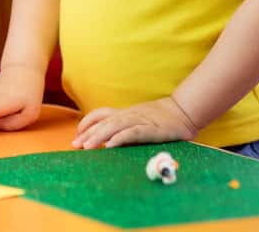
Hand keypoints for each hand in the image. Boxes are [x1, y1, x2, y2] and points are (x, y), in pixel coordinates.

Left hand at [72, 97, 198, 148]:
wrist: (183, 111)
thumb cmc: (160, 118)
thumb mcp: (138, 120)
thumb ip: (125, 128)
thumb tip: (108, 141)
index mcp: (124, 113)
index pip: (100, 114)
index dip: (86, 122)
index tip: (77, 134)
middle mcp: (128, 115)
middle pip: (103, 122)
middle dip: (88, 134)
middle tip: (76, 145)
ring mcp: (139, 121)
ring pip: (114, 127)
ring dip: (98, 137)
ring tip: (87, 147)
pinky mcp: (150, 129)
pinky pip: (132, 133)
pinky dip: (119, 138)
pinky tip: (110, 146)